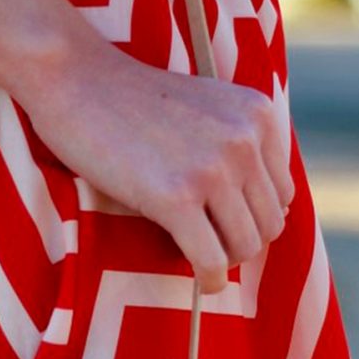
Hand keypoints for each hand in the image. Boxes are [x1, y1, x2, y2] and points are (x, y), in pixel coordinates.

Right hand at [25, 40, 294, 293]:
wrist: (76, 79)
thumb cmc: (131, 99)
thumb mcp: (205, 106)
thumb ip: (236, 143)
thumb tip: (259, 210)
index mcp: (257, 115)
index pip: (282, 191)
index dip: (252, 214)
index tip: (222, 221)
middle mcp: (245, 141)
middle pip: (270, 223)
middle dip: (240, 241)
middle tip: (208, 243)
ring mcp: (212, 170)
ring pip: (246, 246)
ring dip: (225, 261)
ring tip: (201, 257)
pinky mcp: (175, 197)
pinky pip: (211, 260)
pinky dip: (210, 279)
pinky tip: (201, 279)